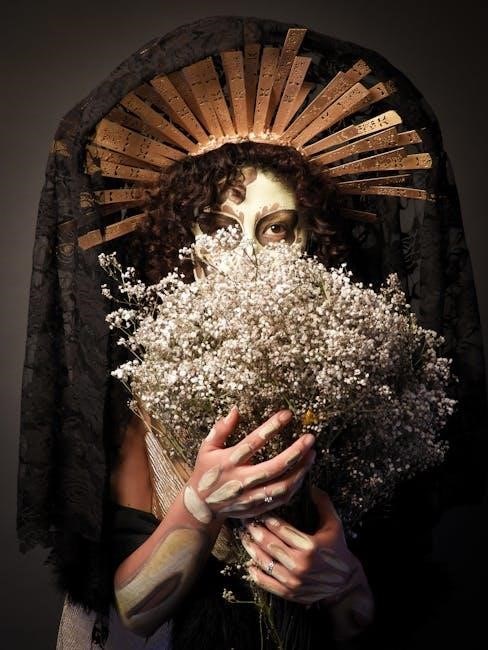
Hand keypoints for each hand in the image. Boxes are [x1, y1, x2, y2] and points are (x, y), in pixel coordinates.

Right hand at [182, 406, 315, 524]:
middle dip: (295, 452)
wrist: (201, 506)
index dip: (271, 427)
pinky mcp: (256, 508)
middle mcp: (240, 480)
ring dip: (300, 471)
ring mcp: (249, 497)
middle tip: (310, 439)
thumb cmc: (205, 471)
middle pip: (274, 467)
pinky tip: (303, 473)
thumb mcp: (207, 448)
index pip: (254, 442)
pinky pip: (280, 499)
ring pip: (281, 486)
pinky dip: (294, 487)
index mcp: (229, 462)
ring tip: (312, 455)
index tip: (287, 414)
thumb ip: (221, 429)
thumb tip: (235, 410)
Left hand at [239, 485, 373, 637]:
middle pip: (269, 544)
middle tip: (244, 520)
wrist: (345, 582)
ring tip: (243, 537)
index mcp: (310, 545)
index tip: (257, 510)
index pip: (280, 528)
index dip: (266, 518)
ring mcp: (293, 580)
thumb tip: (311, 485)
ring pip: (264, 562)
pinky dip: (255, 573)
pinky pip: (267, 583)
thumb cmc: (338, 549)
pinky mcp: (290, 593)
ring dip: (250, 548)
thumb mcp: (334, 524)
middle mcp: (300, 564)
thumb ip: (323, 503)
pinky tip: (249, 563)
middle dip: (254, 530)